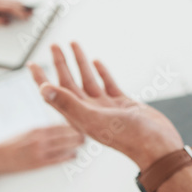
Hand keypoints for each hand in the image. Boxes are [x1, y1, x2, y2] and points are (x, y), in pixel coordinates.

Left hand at [0, 0, 31, 26]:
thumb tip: (6, 21)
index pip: (7, 6)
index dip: (18, 11)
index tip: (26, 16)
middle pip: (10, 0)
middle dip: (21, 7)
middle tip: (31, 13)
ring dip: (18, 3)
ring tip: (26, 10)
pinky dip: (11, 2)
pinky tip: (15, 8)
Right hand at [0, 125, 84, 175]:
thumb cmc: (11, 144)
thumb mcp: (27, 131)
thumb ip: (42, 130)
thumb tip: (57, 128)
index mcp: (37, 130)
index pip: (60, 125)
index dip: (73, 125)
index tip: (80, 123)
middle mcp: (40, 140)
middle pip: (65, 136)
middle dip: (77, 135)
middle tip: (85, 134)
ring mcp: (40, 152)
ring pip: (64, 147)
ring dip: (75, 145)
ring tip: (82, 143)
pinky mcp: (39, 164)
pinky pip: (57, 160)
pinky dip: (67, 157)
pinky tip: (73, 155)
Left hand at [28, 43, 182, 169]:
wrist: (159, 146)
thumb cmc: (130, 138)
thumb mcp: (94, 119)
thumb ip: (68, 104)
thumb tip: (43, 89)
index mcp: (79, 117)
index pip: (54, 94)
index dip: (41, 79)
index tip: (32, 63)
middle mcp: (90, 111)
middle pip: (69, 83)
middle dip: (60, 64)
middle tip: (54, 45)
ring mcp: (106, 108)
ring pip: (88, 81)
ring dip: (80, 63)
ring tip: (74, 45)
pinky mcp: (123, 104)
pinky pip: (108, 84)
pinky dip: (102, 72)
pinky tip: (97, 62)